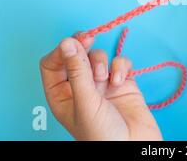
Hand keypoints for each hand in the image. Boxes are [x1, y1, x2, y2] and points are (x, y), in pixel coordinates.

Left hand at [40, 36, 161, 140]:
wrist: (134, 148)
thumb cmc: (102, 135)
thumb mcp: (85, 102)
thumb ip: (77, 71)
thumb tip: (68, 42)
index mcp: (61, 95)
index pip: (53, 63)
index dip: (61, 51)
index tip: (72, 44)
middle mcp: (80, 87)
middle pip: (76, 54)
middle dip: (83, 46)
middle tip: (89, 39)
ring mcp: (102, 84)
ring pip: (98, 56)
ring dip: (102, 62)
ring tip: (104, 79)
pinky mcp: (123, 82)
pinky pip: (119, 62)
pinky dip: (121, 67)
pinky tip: (120, 81)